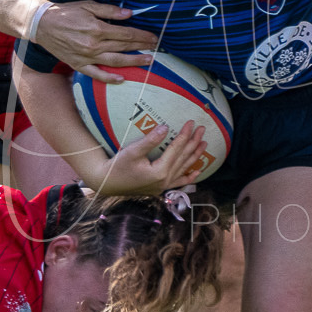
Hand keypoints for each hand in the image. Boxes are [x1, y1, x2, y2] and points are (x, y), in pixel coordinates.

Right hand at [30, 1, 159, 79]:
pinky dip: (109, 78)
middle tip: (156, 47)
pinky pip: (96, 74)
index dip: (142, 35)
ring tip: (147, 62)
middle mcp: (93, 45)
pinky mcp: (78, 64)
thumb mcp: (88, 5)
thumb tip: (129, 14)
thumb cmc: (65, 13)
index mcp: (97, 28)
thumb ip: (109, 10)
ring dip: (133, 62)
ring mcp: (86, 57)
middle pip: (123, 47)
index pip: (126, 33)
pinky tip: (122, 79)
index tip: (154, 36)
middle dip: (142, 47)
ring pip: (114, 62)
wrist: (42, 24)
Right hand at [92, 119, 208, 195]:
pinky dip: (189, 177)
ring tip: (204, 144)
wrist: (108, 183)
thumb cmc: (118, 166)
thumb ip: (150, 140)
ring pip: (184, 168)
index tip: (191, 122)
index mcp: (160, 172)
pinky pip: (178, 182)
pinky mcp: (160, 188)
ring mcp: (164, 186)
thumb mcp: (133, 151)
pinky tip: (197, 172)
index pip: (176, 149)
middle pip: (183, 158)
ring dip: (195, 156)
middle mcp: (165, 180)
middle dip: (193, 142)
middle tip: (202, 129)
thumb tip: (165, 127)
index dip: (185, 134)